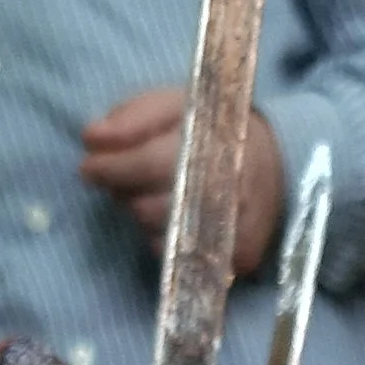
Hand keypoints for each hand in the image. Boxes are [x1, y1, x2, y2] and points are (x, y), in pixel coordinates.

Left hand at [80, 86, 285, 276]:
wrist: (276, 160)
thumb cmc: (212, 129)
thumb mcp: (174, 105)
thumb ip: (132, 118)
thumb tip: (91, 138)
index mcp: (210, 141)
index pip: (147, 162)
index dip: (111, 167)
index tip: (87, 167)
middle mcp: (226, 187)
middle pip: (149, 207)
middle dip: (127, 194)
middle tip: (124, 180)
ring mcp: (235, 226)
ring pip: (162, 237)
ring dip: (145, 218)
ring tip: (152, 195)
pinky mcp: (240, 257)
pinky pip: (183, 259)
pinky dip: (167, 241)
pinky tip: (174, 220)